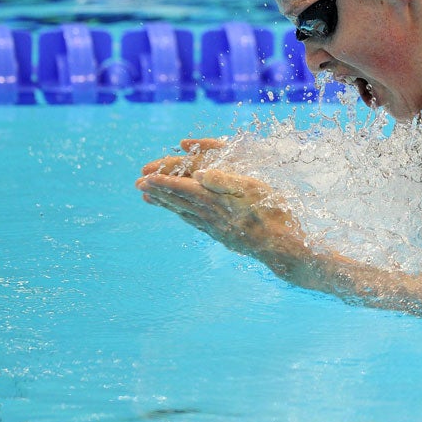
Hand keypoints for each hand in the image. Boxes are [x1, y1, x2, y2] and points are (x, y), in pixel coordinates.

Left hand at [136, 138, 310, 273]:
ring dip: (166, 204)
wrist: (283, 247)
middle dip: (159, 191)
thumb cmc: (272, 213)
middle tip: (138, 185)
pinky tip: (181, 215)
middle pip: (179, 201)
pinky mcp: (223, 236)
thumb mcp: (254, 190)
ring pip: (184, 213)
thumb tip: (200, 174)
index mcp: (216, 201)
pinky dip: (183, 216)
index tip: (145, 178)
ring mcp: (215, 228)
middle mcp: (211, 216)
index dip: (165, 182)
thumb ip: (226, 181)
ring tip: (150, 199)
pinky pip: (195, 223)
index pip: (184, 188)